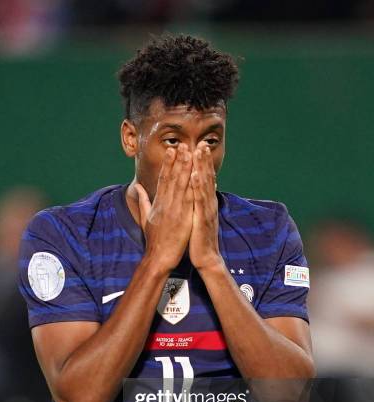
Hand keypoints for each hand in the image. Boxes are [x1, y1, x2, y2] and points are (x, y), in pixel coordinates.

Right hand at [134, 144, 192, 274]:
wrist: (158, 257)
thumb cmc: (154, 240)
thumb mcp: (145, 218)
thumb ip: (143, 201)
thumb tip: (138, 187)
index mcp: (158, 203)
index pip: (164, 179)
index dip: (168, 163)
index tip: (172, 149)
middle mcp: (166, 203)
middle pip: (172, 177)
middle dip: (178, 160)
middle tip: (183, 144)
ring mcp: (174, 210)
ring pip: (181, 184)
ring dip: (186, 167)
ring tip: (190, 152)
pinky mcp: (183, 217)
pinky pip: (189, 198)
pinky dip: (193, 185)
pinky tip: (196, 174)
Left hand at [189, 143, 221, 271]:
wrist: (206, 257)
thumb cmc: (198, 238)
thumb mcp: (196, 217)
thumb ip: (195, 204)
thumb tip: (194, 193)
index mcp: (204, 202)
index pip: (203, 179)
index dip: (200, 163)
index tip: (196, 147)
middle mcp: (208, 203)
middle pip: (206, 177)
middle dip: (203, 160)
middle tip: (201, 143)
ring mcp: (207, 209)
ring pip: (205, 184)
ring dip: (202, 167)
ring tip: (199, 152)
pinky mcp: (203, 218)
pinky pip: (201, 199)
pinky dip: (199, 186)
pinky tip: (196, 175)